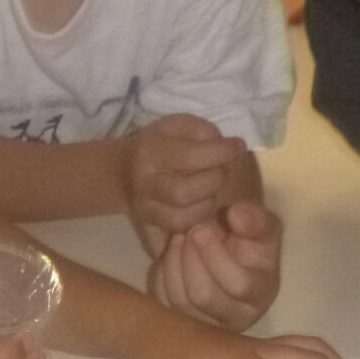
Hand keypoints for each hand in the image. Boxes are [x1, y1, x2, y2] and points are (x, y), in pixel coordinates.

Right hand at [123, 114, 246, 245]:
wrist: (121, 172)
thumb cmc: (157, 144)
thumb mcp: (176, 125)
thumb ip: (202, 131)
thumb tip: (229, 147)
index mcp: (150, 152)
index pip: (191, 156)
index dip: (221, 153)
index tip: (238, 146)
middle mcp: (145, 184)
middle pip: (184, 192)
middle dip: (213, 180)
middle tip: (221, 170)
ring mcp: (145, 209)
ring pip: (182, 218)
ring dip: (207, 203)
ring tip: (210, 188)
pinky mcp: (149, 227)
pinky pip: (177, 233)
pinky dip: (197, 221)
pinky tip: (201, 205)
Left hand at [148, 200, 282, 330]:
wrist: (229, 250)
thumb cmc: (250, 239)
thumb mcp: (261, 224)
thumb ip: (254, 218)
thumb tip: (235, 215)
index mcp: (260, 294)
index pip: (239, 285)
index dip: (215, 256)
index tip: (200, 229)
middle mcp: (236, 316)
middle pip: (203, 296)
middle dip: (190, 260)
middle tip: (186, 233)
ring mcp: (207, 322)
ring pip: (180, 302)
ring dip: (173, 265)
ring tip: (177, 239)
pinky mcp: (183, 321)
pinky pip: (164, 303)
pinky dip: (162, 276)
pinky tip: (170, 256)